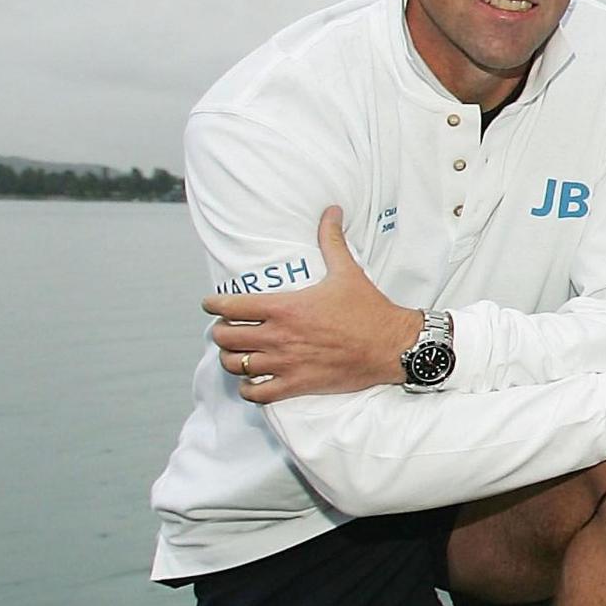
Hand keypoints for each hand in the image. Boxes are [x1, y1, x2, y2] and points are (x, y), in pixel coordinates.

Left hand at [204, 207, 419, 403]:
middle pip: (225, 337)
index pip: (229, 307)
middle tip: (228, 329)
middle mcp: (279, 336)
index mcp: (285, 307)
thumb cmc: (369, 310)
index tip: (212, 305)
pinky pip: (257, 394)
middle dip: (221, 332)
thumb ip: (331, 240)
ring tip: (238, 354)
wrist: (393, 346)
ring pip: (235, 365)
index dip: (213, 305)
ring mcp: (287, 363)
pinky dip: (249, 389)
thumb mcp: (347, 271)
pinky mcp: (298, 385)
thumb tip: (331, 211)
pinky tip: (253, 381)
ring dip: (232, 359)